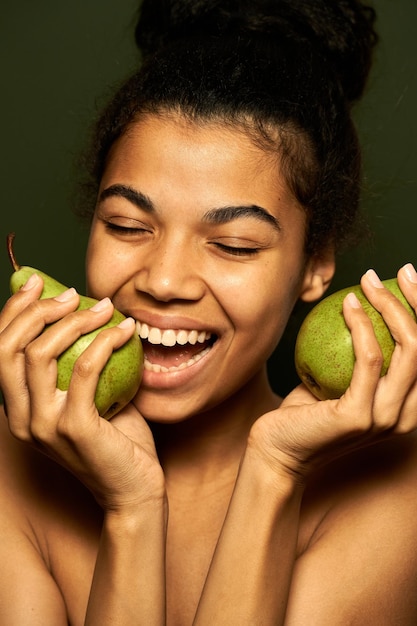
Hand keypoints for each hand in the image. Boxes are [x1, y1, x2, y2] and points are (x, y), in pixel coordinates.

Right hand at [0, 274, 163, 510]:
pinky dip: (105, 341)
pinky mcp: (75, 429)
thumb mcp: (87, 396)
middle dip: (37, 310)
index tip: (38, 283)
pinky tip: (126, 330)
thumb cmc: (115, 439)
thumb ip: (74, 362)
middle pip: (8, 347)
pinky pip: (85, 370)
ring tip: (106, 307)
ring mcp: (43, 426)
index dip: (13, 311)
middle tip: (73, 293)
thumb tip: (80, 310)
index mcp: (16, 409)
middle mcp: (20, 418)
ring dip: (74, 320)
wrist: (133, 489)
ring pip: (40, 353)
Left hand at [249, 264, 416, 481]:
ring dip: (390, 305)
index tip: (409, 278)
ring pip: (408, 348)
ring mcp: (386, 418)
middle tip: (399, 270)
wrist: (278, 449)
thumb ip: (360, 353)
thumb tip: (362, 301)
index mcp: (411, 407)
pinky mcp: (359, 417)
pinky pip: (368, 358)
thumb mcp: (343, 378)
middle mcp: (408, 415)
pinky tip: (347, 302)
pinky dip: (361, 323)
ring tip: (369, 280)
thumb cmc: (308, 411)